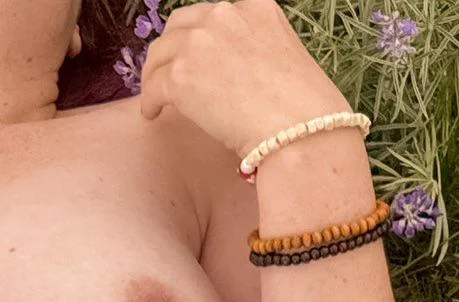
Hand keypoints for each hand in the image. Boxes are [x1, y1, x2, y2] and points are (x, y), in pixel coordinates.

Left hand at [138, 0, 350, 160]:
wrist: (301, 132)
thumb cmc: (307, 111)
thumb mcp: (288, 58)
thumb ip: (260, 51)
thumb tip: (241, 77)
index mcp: (256, 7)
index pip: (216, 15)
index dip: (203, 35)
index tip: (199, 55)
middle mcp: (224, 15)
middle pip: (181, 25)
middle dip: (173, 47)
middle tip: (168, 70)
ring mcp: (199, 43)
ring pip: (161, 53)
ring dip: (155, 73)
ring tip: (155, 94)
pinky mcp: (181, 76)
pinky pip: (154, 87)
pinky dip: (150, 101)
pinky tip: (152, 115)